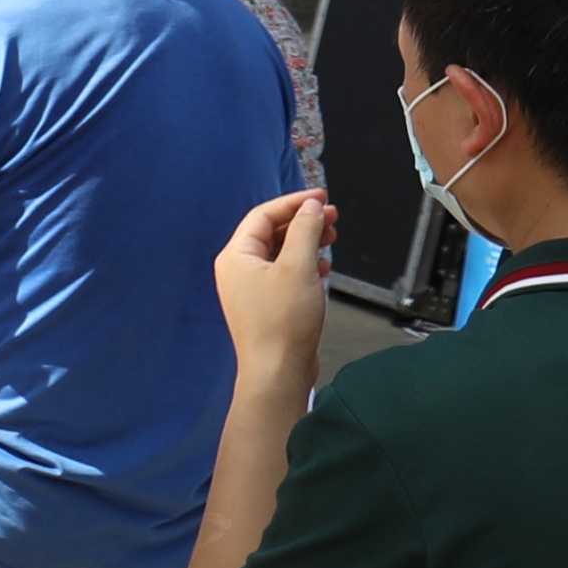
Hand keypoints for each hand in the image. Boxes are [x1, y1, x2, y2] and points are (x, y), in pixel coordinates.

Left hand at [217, 192, 335, 389]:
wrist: (278, 370)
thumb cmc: (282, 324)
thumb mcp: (299, 267)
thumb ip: (305, 231)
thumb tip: (310, 209)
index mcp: (236, 256)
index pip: (263, 215)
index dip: (294, 202)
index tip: (320, 197)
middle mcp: (238, 270)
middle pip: (272, 232)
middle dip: (303, 222)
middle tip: (331, 216)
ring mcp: (251, 289)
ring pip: (281, 253)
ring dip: (306, 243)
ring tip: (331, 237)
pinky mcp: (267, 305)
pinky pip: (285, 274)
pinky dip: (305, 266)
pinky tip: (323, 267)